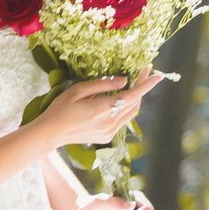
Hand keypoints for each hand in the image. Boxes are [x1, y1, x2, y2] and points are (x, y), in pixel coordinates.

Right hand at [36, 65, 165, 146]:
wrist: (51, 133)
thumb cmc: (60, 108)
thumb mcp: (78, 90)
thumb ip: (103, 85)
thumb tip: (124, 81)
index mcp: (103, 109)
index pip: (132, 95)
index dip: (146, 84)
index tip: (157, 74)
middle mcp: (110, 123)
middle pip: (134, 103)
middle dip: (141, 88)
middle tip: (143, 72)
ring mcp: (109, 132)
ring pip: (130, 113)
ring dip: (135, 99)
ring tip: (134, 85)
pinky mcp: (107, 137)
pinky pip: (122, 120)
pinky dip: (125, 108)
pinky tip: (119, 100)